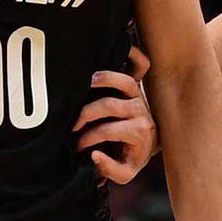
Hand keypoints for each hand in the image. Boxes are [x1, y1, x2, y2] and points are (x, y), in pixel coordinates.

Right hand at [74, 46, 157, 183]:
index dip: (89, 138)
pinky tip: (120, 48)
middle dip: (87, 114)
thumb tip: (94, 155)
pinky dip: (133, 53)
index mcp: (138, 132)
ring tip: (87, 82)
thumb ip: (110, 170)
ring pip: (125, 81)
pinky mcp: (138, 83)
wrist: (149, 143)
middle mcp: (140, 111)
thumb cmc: (131, 157)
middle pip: (111, 105)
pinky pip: (141, 64)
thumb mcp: (125, 172)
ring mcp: (139, 95)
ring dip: (104, 79)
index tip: (77, 146)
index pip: (109, 131)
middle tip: (72, 123)